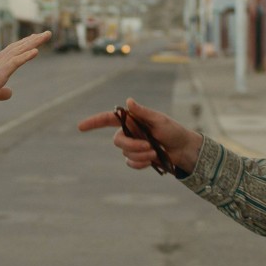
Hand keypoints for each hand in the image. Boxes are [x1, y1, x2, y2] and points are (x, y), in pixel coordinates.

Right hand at [0, 31, 50, 112]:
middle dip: (33, 40)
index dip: (24, 44)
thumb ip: (1, 92)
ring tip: (46, 36)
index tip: (34, 38)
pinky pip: (15, 62)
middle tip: (47, 33)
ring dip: (34, 43)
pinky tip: (36, 51)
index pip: (12, 51)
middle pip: (18, 47)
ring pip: (19, 51)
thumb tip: (10, 93)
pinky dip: (26, 56)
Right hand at [77, 98, 202, 173]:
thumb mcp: (159, 120)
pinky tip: (151, 161)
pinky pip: (131, 163)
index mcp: (132, 120)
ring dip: (140, 155)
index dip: (94, 122)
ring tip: (155, 153)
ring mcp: (133, 146)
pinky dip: (140, 164)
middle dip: (131, 146)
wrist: (184, 150)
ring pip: (125, 154)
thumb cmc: (174, 131)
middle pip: (117, 141)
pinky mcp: (138, 158)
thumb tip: (128, 102)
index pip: (108, 119)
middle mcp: (130, 132)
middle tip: (149, 147)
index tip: (81, 127)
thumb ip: (143, 112)